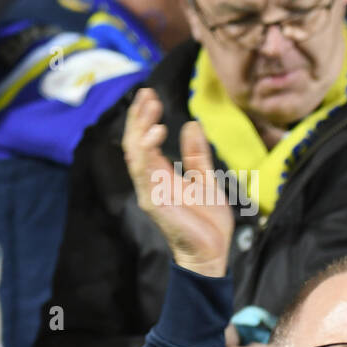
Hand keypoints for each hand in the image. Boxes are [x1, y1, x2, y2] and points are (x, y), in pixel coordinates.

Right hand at [123, 88, 233, 276]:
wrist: (211, 252)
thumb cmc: (207, 222)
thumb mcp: (206, 179)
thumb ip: (196, 154)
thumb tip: (191, 124)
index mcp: (160, 175)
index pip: (144, 142)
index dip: (144, 118)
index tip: (150, 95)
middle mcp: (149, 181)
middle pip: (134, 144)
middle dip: (138, 118)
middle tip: (146, 94)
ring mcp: (149, 191)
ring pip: (135, 154)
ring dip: (140, 128)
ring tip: (149, 106)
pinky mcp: (154, 201)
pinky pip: (144, 172)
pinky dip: (146, 151)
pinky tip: (156, 132)